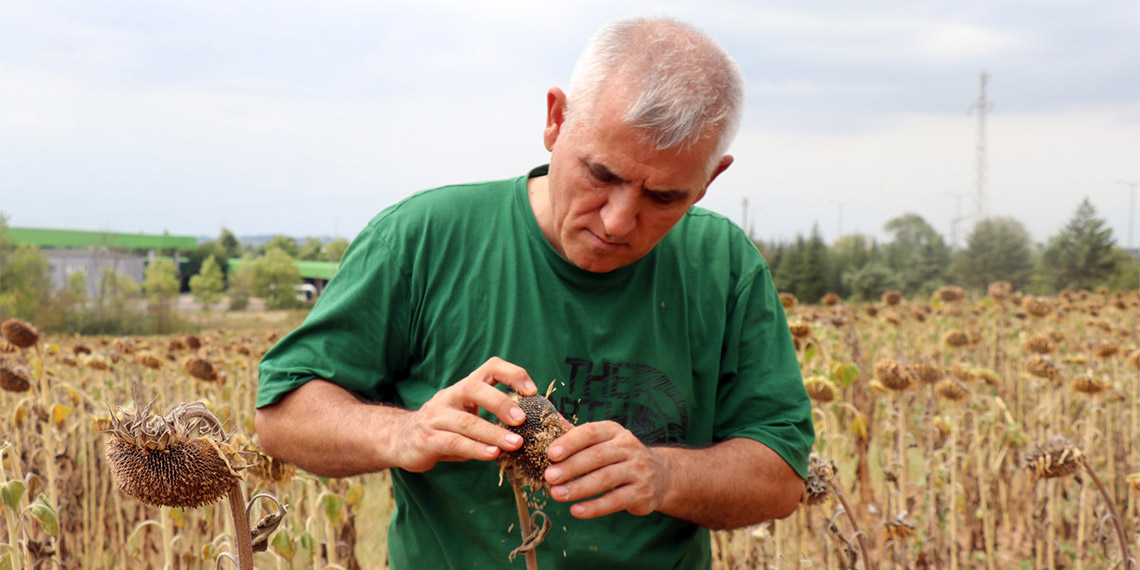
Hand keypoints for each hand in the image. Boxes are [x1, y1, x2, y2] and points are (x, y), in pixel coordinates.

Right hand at [392, 357, 537, 472]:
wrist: (400, 439)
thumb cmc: (445, 427)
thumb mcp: (467, 414)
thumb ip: (492, 416)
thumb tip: (532, 425)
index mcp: (464, 387)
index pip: (490, 367)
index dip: (513, 374)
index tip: (532, 390)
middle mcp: (449, 396)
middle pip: (475, 389)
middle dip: (501, 402)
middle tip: (522, 419)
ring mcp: (436, 417)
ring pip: (467, 422)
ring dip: (493, 433)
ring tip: (515, 444)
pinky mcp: (427, 439)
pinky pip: (454, 442)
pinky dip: (476, 449)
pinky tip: (492, 455)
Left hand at [542, 421, 670, 518]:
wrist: (659, 475)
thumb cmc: (618, 457)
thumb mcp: (602, 441)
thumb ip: (576, 435)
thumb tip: (547, 421)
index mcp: (614, 431)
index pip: (591, 432)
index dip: (570, 442)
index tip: (551, 453)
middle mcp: (629, 447)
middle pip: (597, 456)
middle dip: (571, 467)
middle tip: (549, 477)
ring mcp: (638, 470)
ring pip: (605, 479)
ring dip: (579, 488)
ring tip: (557, 495)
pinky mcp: (642, 493)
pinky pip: (615, 500)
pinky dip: (594, 507)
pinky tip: (576, 511)